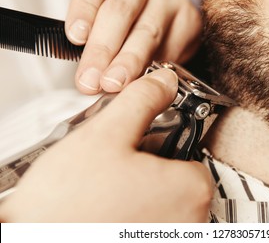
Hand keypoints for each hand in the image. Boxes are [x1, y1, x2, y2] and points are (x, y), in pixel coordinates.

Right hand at [0, 69, 211, 221]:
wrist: (33, 242)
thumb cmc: (65, 207)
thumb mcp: (106, 134)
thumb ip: (142, 100)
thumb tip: (163, 83)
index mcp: (190, 191)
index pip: (193, 153)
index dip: (165, 141)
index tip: (144, 142)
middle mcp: (188, 223)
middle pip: (178, 179)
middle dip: (150, 167)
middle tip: (118, 165)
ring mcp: (170, 238)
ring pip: (162, 202)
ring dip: (139, 191)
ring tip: (106, 188)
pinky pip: (147, 222)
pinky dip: (131, 214)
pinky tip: (105, 209)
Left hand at [65, 0, 201, 94]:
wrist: (161, 3)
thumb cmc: (123, 9)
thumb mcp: (100, 7)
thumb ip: (90, 30)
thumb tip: (84, 70)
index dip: (86, 6)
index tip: (76, 36)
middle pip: (120, 11)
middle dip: (103, 49)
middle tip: (90, 78)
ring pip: (147, 32)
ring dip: (128, 62)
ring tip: (114, 84)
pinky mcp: (188, 20)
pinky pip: (172, 48)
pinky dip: (155, 68)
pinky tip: (144, 81)